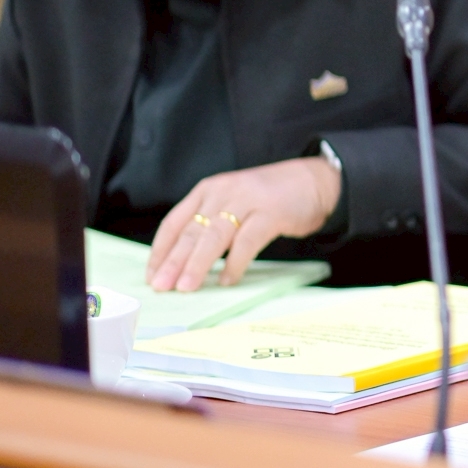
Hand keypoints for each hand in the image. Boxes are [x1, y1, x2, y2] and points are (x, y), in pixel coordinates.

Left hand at [146, 157, 341, 291]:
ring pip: (214, 236)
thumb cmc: (270, 198)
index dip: (160, 251)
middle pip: (191, 231)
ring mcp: (248, 201)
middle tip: (161, 286)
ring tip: (187, 287)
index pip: (174, 222)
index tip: (152, 275)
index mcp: (208, 190)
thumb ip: (210, 222)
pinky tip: (226, 279)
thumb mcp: (233, 202)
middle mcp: (223, 193)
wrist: (315, 181)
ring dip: (198, 264)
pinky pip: (247, 241)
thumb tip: (183, 261)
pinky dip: (235, 263)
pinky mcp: (272, 213)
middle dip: (173, 262)